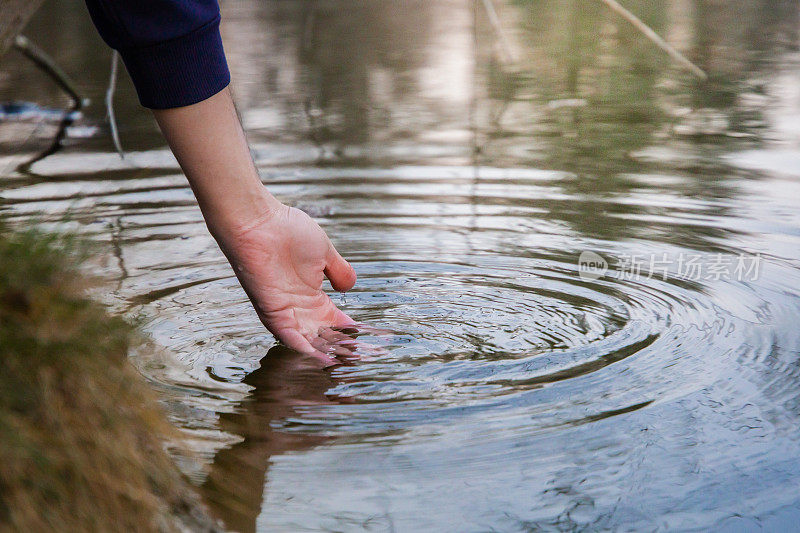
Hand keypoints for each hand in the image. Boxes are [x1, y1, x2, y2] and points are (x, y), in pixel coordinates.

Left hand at [216, 202, 356, 361]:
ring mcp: (286, 312)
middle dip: (342, 349)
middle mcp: (299, 309)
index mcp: (312, 296)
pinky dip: (305, 349)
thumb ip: (339, 271)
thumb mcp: (324, 253)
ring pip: (309, 342)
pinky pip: (290, 337)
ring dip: (327, 354)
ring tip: (346, 363)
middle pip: (324, 337)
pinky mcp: (272, 312)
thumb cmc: (288, 231)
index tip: (371, 340)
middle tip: (362, 359)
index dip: (352, 332)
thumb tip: (349, 286)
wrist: (259, 222)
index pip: (335, 322)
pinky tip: (323, 359)